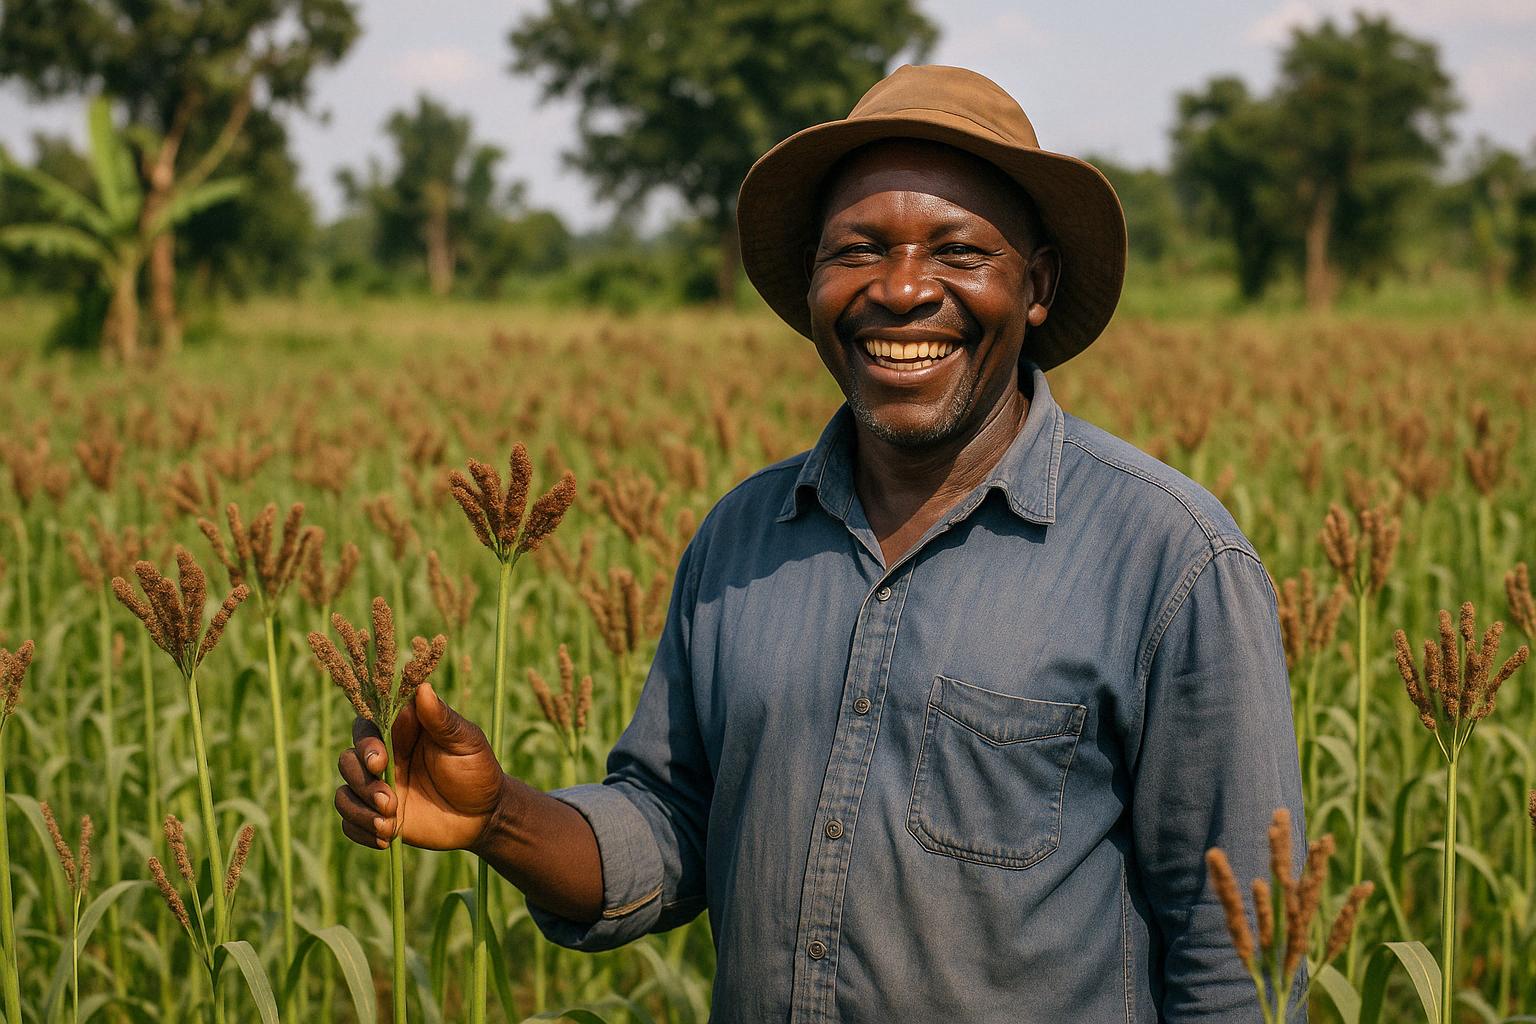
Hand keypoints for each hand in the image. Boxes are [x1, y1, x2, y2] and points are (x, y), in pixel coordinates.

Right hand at [335, 682, 508, 852]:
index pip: (368, 726)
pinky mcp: (376, 815)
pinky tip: (386, 837)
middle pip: (348, 760)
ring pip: (344, 793)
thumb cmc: (477, 770)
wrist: (484, 816)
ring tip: (389, 824)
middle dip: (362, 781)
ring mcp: (378, 788)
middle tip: (389, 800)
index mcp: (402, 732)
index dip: (366, 742)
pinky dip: (360, 830)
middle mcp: (384, 757)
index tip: (380, 759)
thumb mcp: (466, 743)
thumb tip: (424, 688)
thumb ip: (442, 719)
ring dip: (359, 810)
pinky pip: (349, 822)